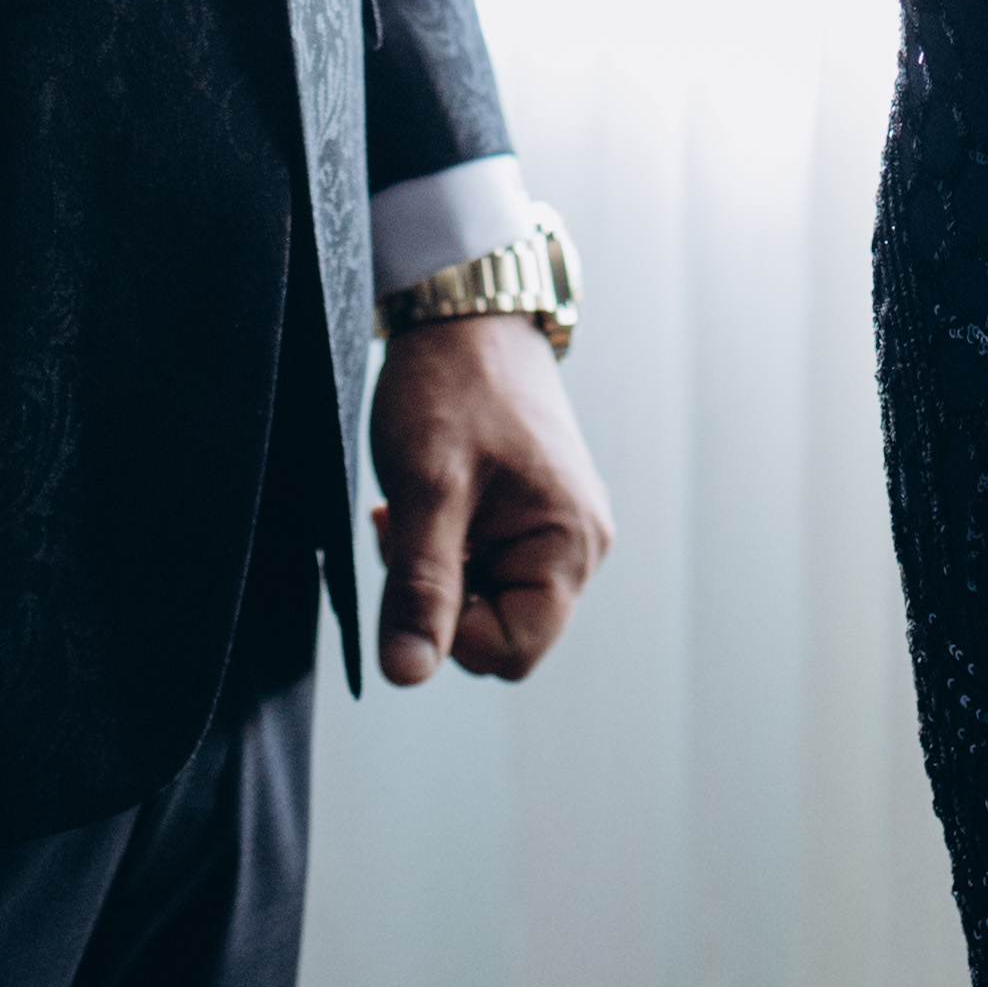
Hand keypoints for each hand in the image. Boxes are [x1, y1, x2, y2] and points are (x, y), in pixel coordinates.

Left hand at [371, 313, 615, 686]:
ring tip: (422, 507)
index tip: (413, 567)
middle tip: (410, 528)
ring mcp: (561, 529)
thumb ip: (420, 587)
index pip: (509, 654)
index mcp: (571, 546)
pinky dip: (454, 549)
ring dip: (444, 572)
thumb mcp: (426, 489)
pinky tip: (435, 504)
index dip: (449, 632)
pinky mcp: (538, 514)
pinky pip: (493, 568)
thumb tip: (406, 674)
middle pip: (502, 634)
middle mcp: (581, 546)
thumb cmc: (454, 386)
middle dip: (445, 599)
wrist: (467, 312)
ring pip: (491, 602)